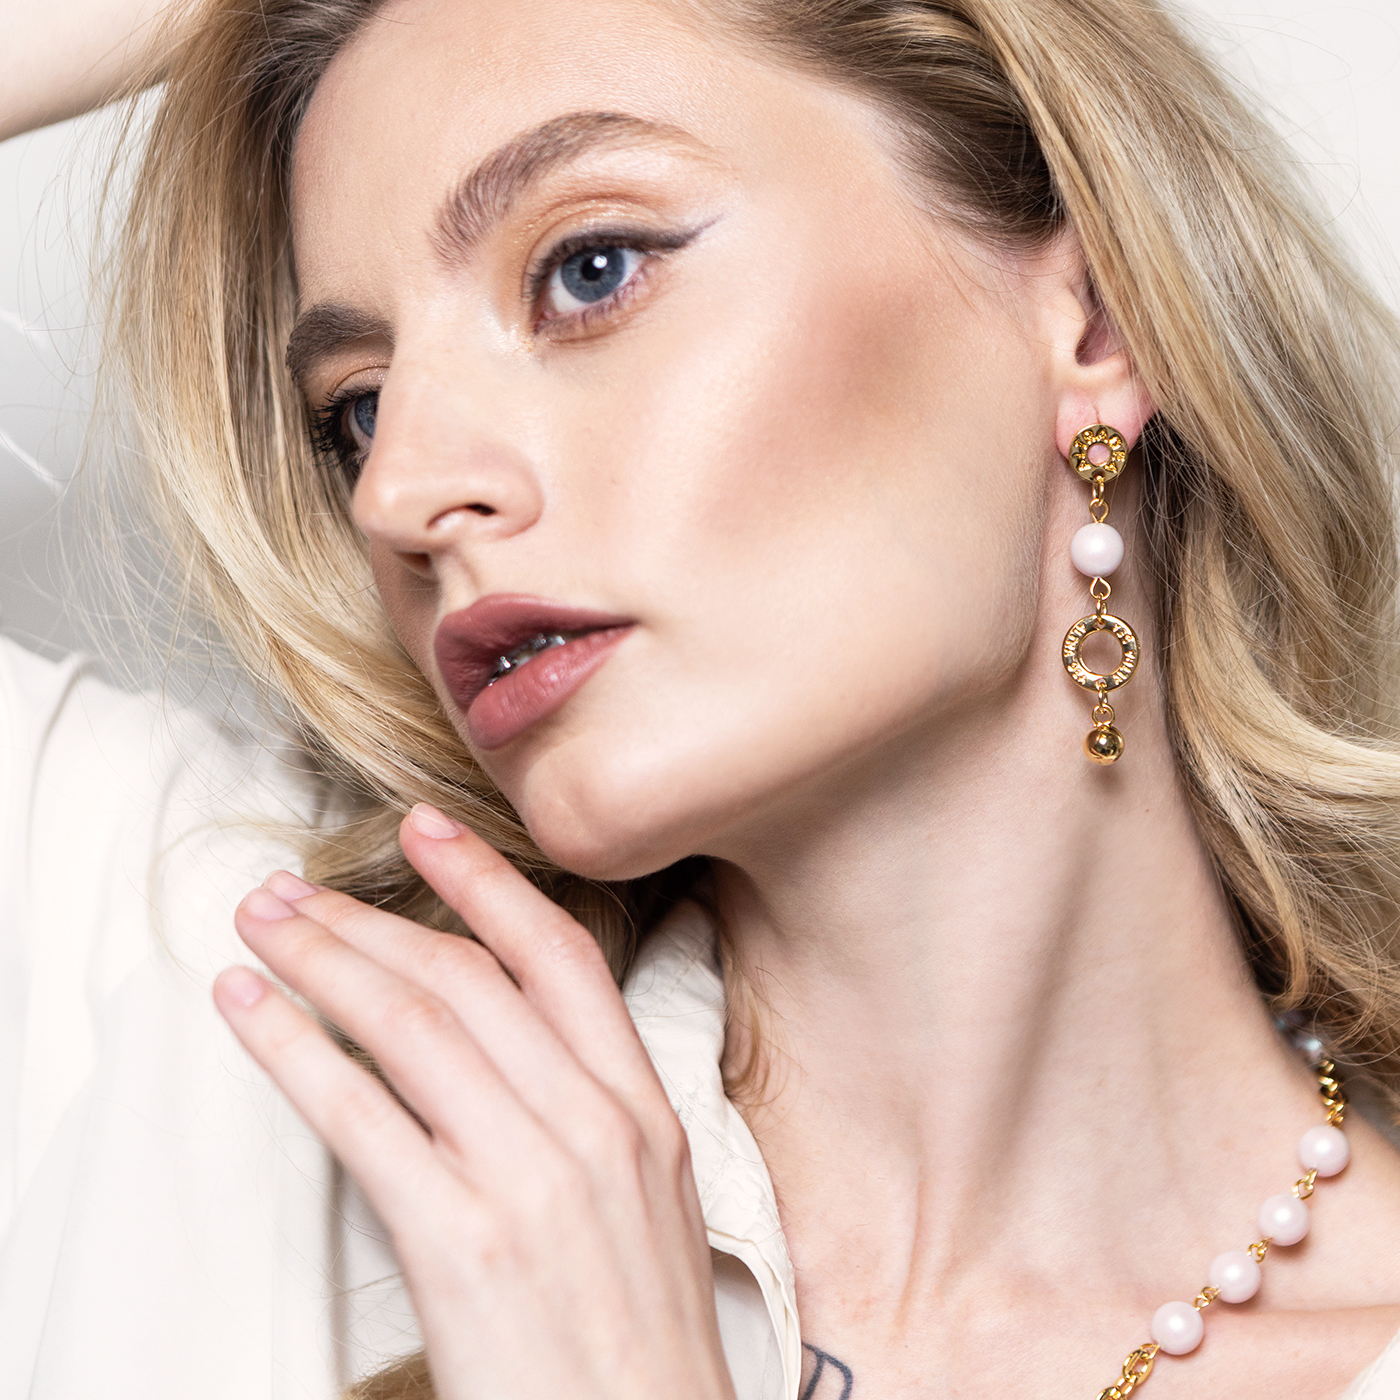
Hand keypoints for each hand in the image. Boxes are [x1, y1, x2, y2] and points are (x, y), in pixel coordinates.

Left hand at [213, 803, 735, 1399]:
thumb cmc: (640, 1336)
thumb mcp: (648, 1199)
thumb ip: (587, 1108)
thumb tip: (497, 1041)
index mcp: (642, 1108)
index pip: (558, 956)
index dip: (486, 881)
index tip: (429, 830)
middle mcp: (589, 1124)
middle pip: (463, 978)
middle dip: (369, 919)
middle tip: (297, 889)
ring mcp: (528, 1177)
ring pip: (409, 1025)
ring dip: (323, 961)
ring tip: (265, 930)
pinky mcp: (460, 1240)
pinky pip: (359, 1114)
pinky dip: (294, 1048)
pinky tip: (252, 1013)